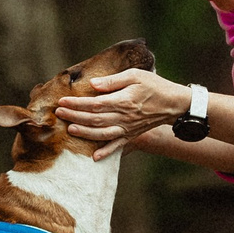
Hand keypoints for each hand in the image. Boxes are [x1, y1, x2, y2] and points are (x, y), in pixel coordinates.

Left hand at [55, 69, 187, 159]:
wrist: (174, 104)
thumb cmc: (155, 85)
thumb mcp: (135, 75)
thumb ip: (113, 81)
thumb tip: (93, 85)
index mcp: (123, 101)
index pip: (95, 104)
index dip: (77, 103)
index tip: (63, 101)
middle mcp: (124, 117)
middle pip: (95, 119)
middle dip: (75, 116)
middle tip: (59, 113)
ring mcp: (128, 128)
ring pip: (102, 134)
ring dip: (85, 133)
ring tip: (70, 129)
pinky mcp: (132, 134)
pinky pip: (118, 146)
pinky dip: (106, 152)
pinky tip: (94, 157)